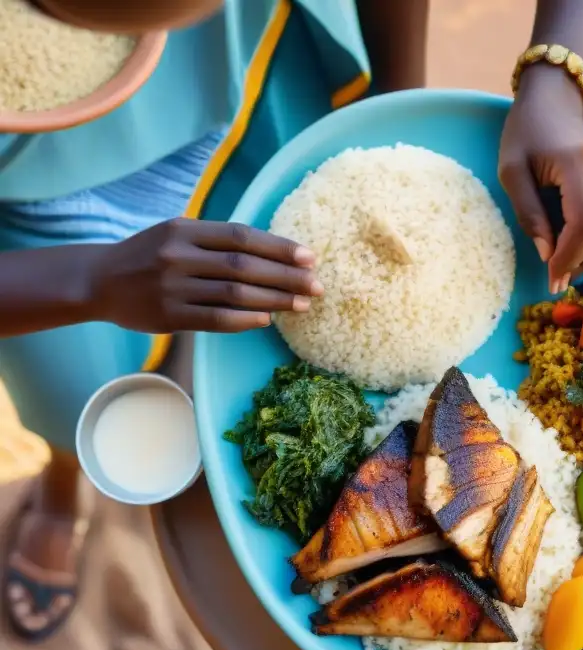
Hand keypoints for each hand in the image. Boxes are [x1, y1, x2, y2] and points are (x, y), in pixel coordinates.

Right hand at [88, 218, 322, 332]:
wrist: (99, 281)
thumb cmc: (149, 256)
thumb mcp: (177, 235)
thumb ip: (217, 241)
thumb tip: (274, 253)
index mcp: (185, 230)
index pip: (243, 236)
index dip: (279, 247)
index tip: (310, 257)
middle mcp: (179, 255)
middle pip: (245, 265)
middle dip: (287, 276)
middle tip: (317, 286)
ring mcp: (173, 287)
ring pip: (235, 293)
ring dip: (275, 299)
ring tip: (303, 304)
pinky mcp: (169, 316)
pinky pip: (216, 318)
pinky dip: (245, 319)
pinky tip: (268, 319)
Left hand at [498, 66, 582, 292]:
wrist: (552, 102)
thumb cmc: (525, 134)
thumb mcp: (511, 173)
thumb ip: (529, 215)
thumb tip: (548, 255)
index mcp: (579, 164)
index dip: (571, 256)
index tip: (551, 277)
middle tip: (558, 279)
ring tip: (567, 265)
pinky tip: (575, 246)